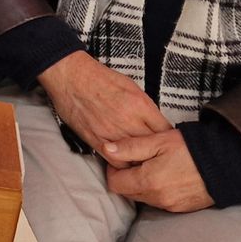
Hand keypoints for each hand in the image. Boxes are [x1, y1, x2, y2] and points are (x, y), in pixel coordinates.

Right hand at [37, 51, 171, 167]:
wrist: (71, 77)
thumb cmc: (99, 78)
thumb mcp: (131, 86)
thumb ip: (145, 106)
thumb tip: (154, 121)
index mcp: (141, 105)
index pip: (165, 131)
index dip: (169, 139)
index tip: (168, 143)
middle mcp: (129, 121)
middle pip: (153, 147)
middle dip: (158, 153)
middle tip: (160, 157)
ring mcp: (113, 133)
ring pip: (136, 158)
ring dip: (141, 161)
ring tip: (143, 162)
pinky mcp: (97, 140)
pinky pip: (116, 161)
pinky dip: (123, 164)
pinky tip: (124, 161)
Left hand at [104, 130, 214, 212]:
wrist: (228, 163)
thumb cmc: (193, 148)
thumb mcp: (158, 140)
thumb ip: (130, 147)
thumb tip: (107, 149)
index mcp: (148, 181)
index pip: (114, 184)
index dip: (113, 170)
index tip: (122, 158)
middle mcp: (157, 198)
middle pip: (128, 192)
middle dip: (127, 177)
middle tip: (138, 160)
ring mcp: (170, 206)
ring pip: (143, 197)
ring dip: (142, 184)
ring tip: (155, 166)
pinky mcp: (182, 208)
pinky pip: (160, 202)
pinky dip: (157, 190)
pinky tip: (168, 175)